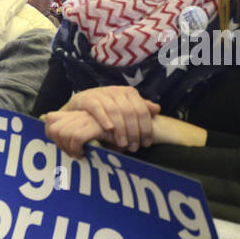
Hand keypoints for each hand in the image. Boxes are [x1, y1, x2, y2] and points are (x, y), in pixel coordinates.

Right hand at [45, 86, 160, 156]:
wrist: (82, 104)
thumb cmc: (107, 110)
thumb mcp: (125, 108)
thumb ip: (140, 109)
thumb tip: (157, 109)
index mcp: (129, 93)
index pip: (142, 110)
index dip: (146, 128)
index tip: (146, 143)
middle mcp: (117, 91)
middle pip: (130, 112)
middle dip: (134, 132)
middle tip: (134, 147)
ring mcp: (102, 93)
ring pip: (115, 111)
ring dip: (120, 129)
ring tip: (122, 144)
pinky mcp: (88, 98)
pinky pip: (97, 108)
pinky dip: (104, 118)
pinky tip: (109, 130)